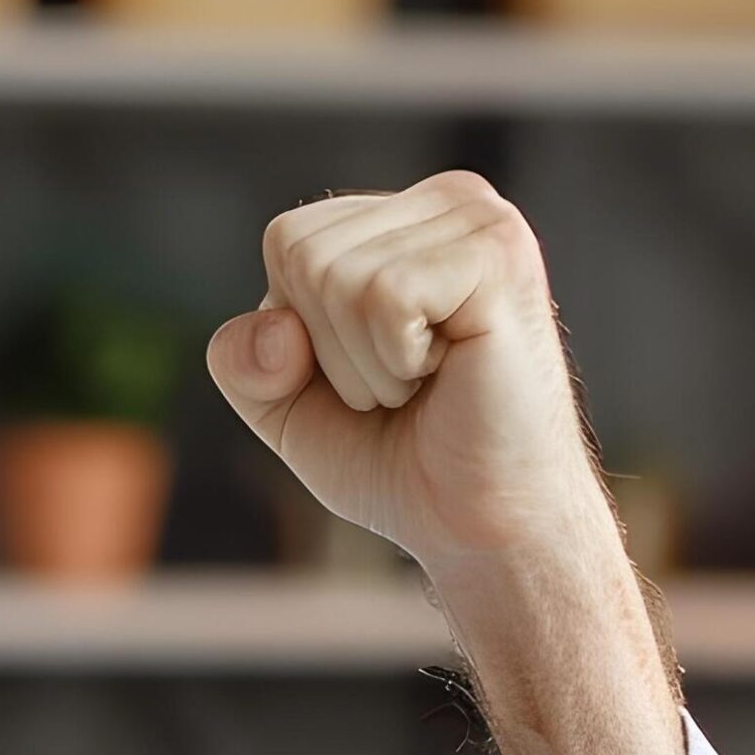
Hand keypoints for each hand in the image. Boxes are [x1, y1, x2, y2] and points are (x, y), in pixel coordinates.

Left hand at [212, 173, 679, 754]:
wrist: (500, 553)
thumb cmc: (416, 485)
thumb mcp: (302, 413)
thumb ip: (254, 353)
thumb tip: (259, 328)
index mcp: (419, 221)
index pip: (284, 242)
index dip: (295, 341)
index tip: (377, 397)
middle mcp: (460, 201)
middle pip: (291, 246)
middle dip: (318, 353)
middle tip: (407, 406)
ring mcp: (484, 226)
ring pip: (319, 275)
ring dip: (353, 369)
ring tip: (428, 403)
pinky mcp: (497, 268)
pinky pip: (361, 297)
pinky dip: (380, 370)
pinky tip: (446, 393)